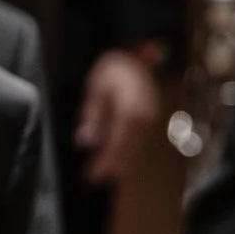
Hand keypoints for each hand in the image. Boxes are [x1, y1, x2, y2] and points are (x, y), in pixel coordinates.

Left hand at [73, 48, 161, 186]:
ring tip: (103, 176)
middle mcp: (144, 117)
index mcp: (130, 110)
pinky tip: (117, 161)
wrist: (136, 54)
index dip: (105, 161)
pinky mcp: (150, 119)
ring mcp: (150, 118)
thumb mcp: (96, 88)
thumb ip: (92, 117)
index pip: (117, 143)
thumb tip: (84, 142)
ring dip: (120, 163)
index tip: (91, 175)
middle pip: (128, 149)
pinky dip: (127, 152)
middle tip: (93, 180)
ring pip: (135, 147)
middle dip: (111, 166)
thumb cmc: (113, 69)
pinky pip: (139, 141)